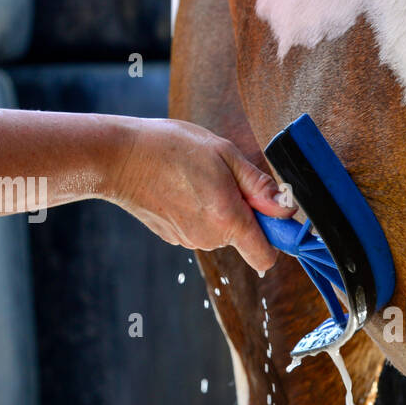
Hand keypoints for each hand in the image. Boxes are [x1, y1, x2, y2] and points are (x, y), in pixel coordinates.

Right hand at [108, 117, 291, 270]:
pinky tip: (181, 187)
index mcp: (228, 220)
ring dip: (219, 208)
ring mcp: (189, 240)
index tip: (272, 216)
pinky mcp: (173, 238)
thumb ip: (259, 185)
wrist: (119, 157)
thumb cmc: (172, 148)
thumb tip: (286, 209)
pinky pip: (200, 227)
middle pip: (243, 236)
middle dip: (242, 210)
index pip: (265, 256)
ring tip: (196, 178)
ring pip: (221, 230)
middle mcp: (210, 238)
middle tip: (222, 177)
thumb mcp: (225, 154)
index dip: (275, 238)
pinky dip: (198, 211)